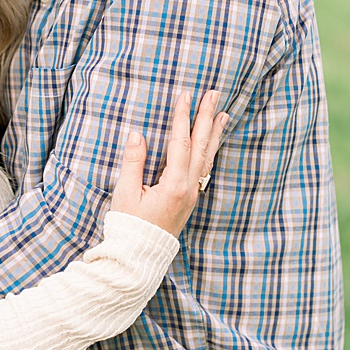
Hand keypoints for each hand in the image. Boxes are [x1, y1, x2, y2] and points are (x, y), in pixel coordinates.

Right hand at [106, 90, 229, 236]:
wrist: (140, 254)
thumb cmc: (129, 225)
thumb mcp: (125, 192)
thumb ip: (132, 162)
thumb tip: (137, 134)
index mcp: (173, 183)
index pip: (180, 142)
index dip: (183, 117)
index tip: (185, 95)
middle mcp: (189, 187)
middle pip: (201, 146)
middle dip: (207, 118)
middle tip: (214, 95)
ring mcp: (192, 193)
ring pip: (207, 157)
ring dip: (215, 133)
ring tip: (224, 114)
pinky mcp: (190, 198)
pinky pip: (205, 169)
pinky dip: (210, 151)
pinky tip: (212, 144)